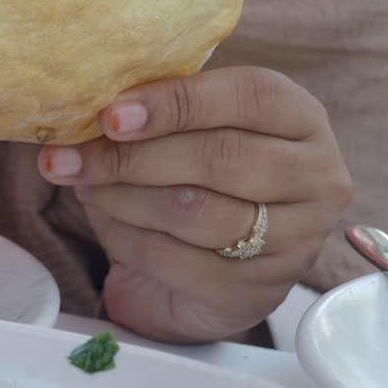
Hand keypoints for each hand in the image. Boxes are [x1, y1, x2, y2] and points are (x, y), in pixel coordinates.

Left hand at [37, 67, 353, 342]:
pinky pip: (177, 260)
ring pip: (196, 211)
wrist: (199, 272)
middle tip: (71, 158)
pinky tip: (106, 223)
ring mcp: (296, 239)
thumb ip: (153, 114)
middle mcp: (317, 177)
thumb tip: (83, 109)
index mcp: (301, 118)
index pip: (250, 96)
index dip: (176, 102)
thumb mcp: (184, 133)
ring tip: (85, 186)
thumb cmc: (192, 179)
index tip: (110, 115)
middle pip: (219, 157)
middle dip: (131, 157)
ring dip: (122, 197)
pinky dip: (127, 239)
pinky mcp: (258, 290)